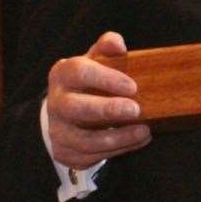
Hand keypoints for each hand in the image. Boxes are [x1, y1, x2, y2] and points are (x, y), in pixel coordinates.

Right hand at [46, 31, 151, 168]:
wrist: (66, 109)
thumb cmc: (89, 79)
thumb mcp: (96, 59)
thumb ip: (107, 47)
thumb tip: (118, 45)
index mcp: (63, 75)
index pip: (79, 72)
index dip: (105, 79)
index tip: (132, 86)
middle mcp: (56, 103)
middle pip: (75, 108)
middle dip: (106, 110)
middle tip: (136, 110)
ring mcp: (58, 130)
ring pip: (83, 140)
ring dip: (117, 137)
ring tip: (144, 130)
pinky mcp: (65, 152)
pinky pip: (89, 156)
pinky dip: (117, 150)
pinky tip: (137, 141)